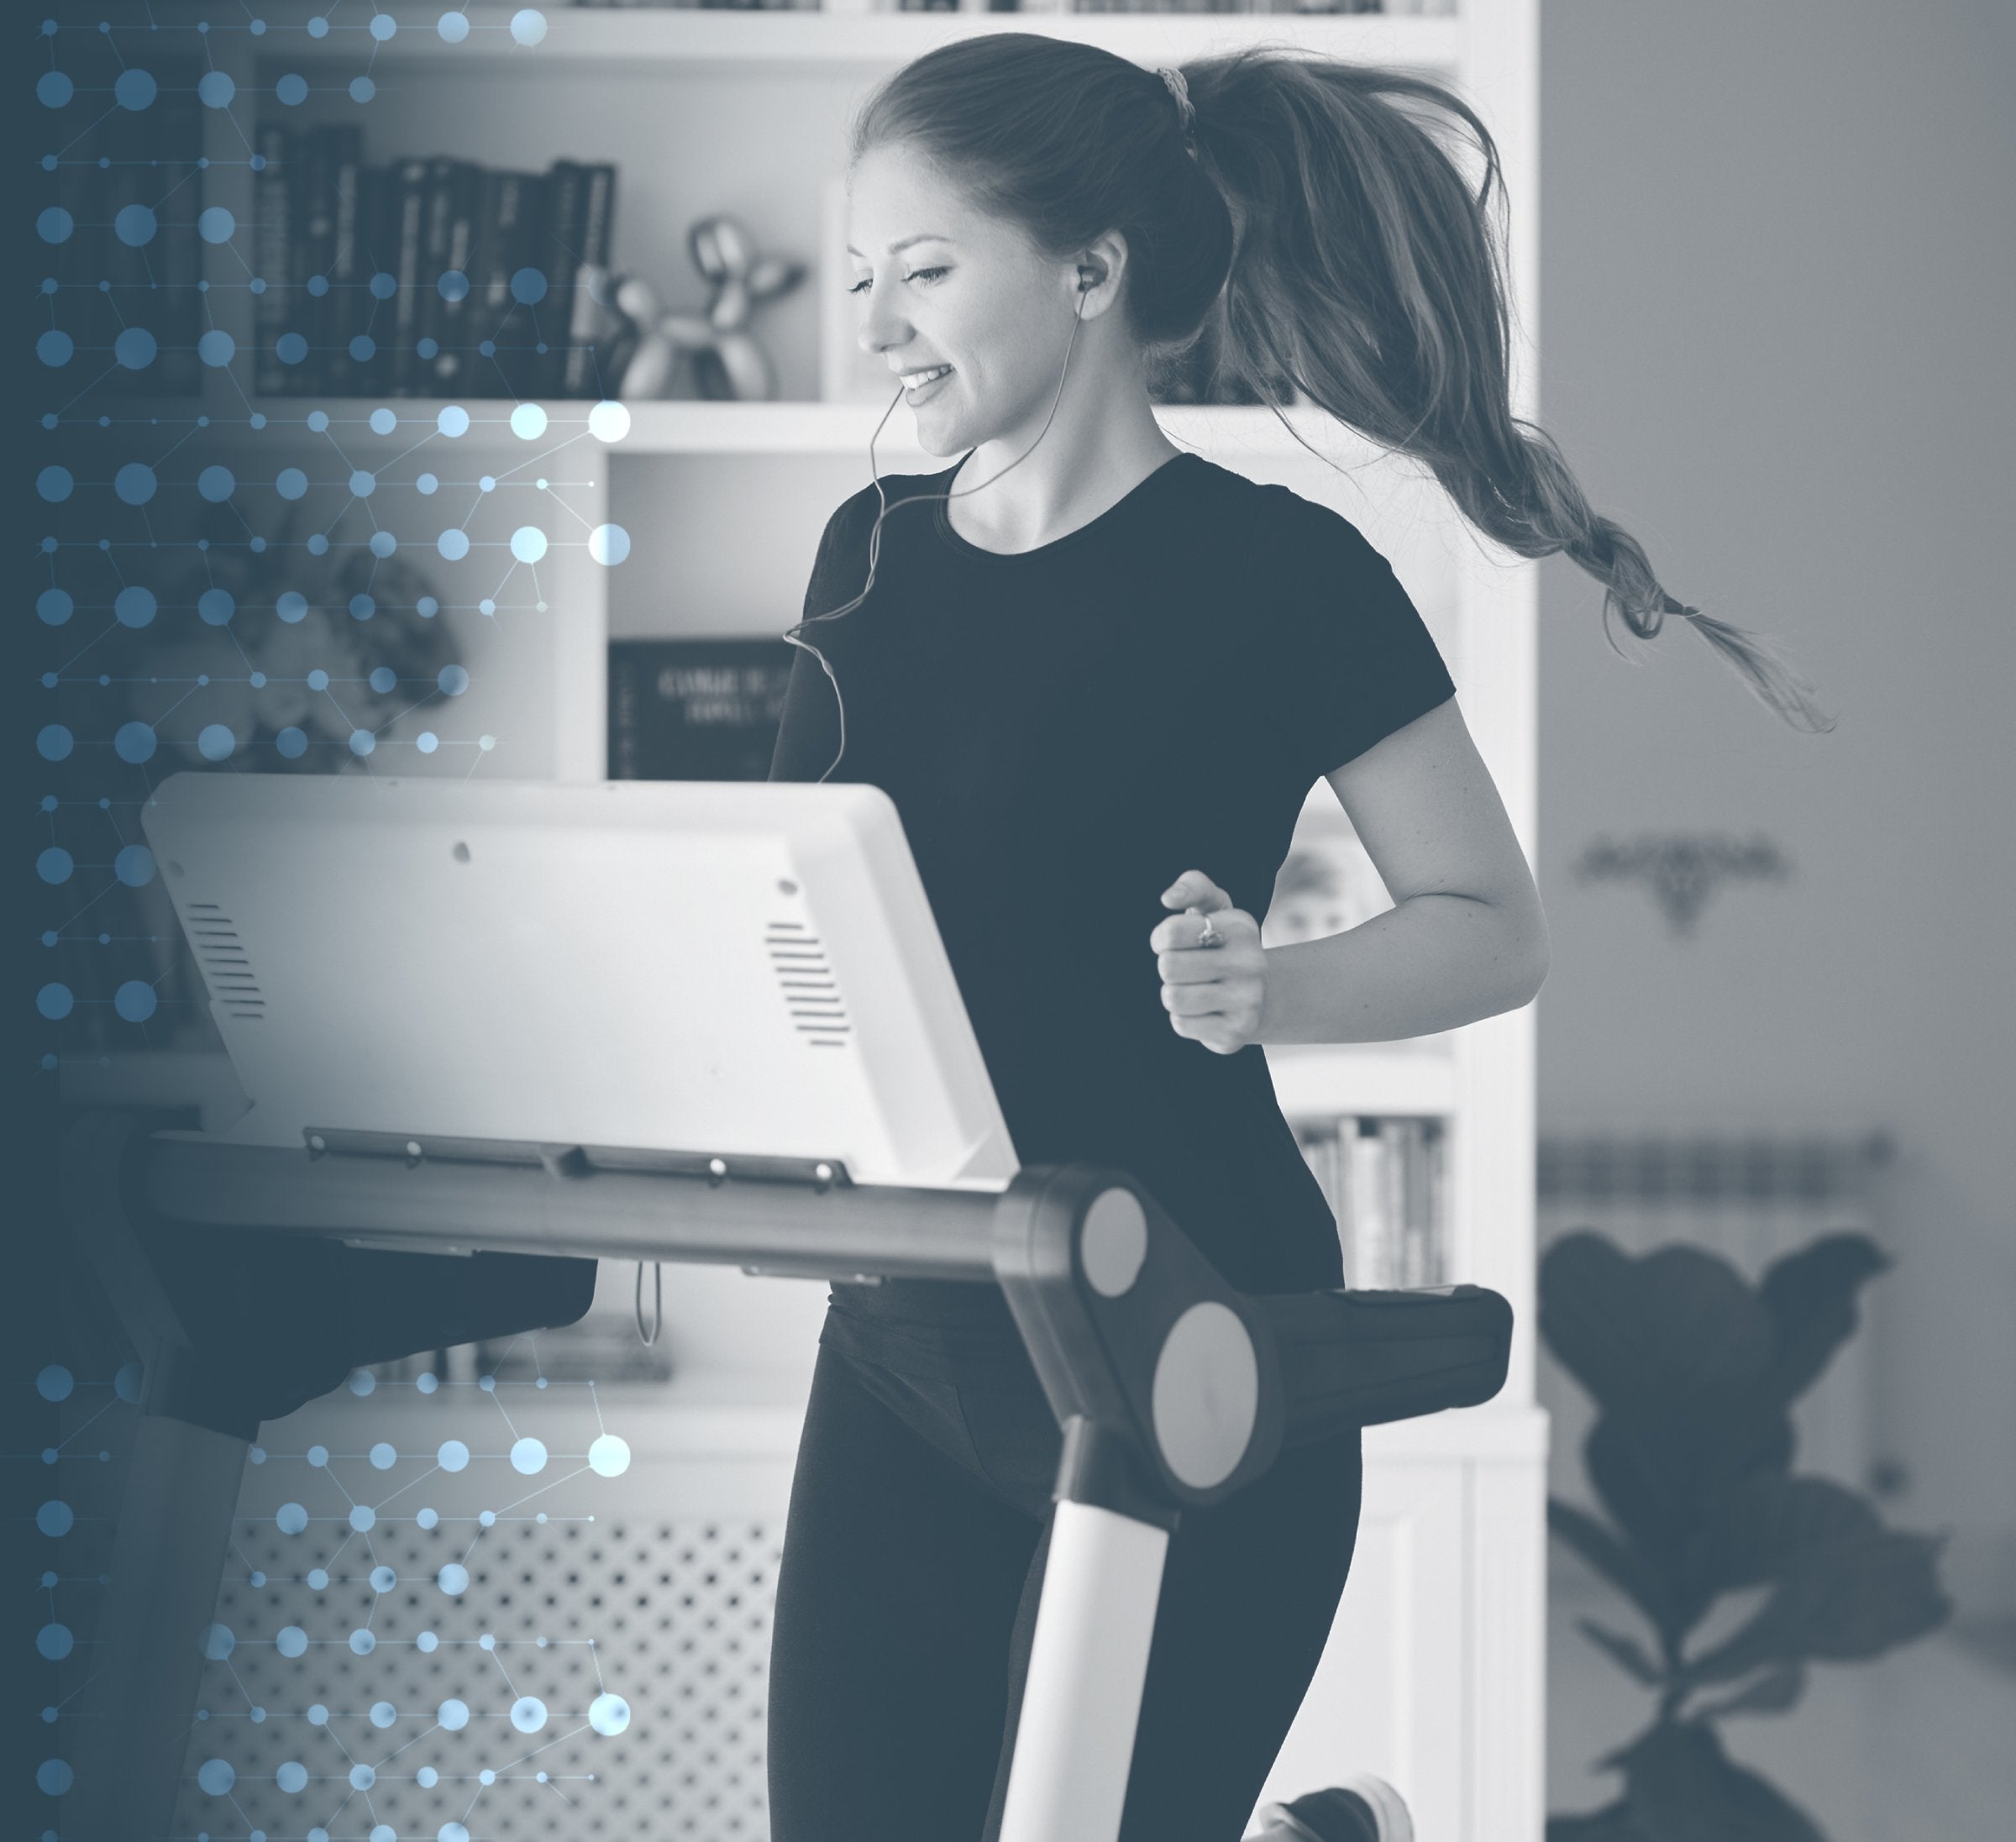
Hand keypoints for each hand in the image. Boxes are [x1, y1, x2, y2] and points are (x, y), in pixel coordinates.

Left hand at [1151, 870, 1265, 1054]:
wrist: (1261, 997)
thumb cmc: (1222, 945)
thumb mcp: (1214, 909)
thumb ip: (1193, 886)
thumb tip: (1168, 898)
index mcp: (1241, 926)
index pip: (1171, 932)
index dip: (1161, 938)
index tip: (1173, 943)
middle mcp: (1250, 962)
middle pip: (1169, 967)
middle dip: (1168, 968)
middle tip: (1186, 969)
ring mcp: (1247, 1000)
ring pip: (1173, 998)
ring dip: (1173, 994)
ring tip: (1193, 989)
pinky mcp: (1237, 1033)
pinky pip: (1181, 1024)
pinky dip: (1183, 1018)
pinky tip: (1203, 1011)